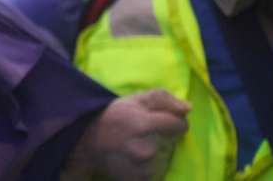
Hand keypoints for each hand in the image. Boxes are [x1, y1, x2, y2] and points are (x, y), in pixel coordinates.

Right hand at [61, 89, 191, 180]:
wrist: (84, 141)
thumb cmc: (112, 116)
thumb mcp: (135, 100)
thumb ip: (164, 99)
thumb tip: (188, 109)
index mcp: (146, 124)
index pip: (179, 125)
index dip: (174, 122)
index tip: (163, 122)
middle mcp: (146, 148)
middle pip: (171, 143)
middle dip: (162, 137)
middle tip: (142, 133)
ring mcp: (142, 167)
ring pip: (164, 158)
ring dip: (155, 153)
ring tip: (136, 146)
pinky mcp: (138, 179)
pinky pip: (155, 172)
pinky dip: (148, 166)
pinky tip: (134, 158)